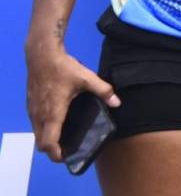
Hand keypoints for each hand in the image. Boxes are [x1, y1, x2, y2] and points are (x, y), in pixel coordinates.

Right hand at [25, 43, 119, 160]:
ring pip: (37, 134)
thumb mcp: (86, 78)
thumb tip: (117, 102)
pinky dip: (44, 129)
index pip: (48, 143)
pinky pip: (35, 124)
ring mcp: (33, 111)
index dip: (56, 154)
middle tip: (69, 149)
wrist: (42, 55)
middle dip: (53, 150)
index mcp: (52, 113)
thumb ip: (103, 90)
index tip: (68, 156)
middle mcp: (39, 116)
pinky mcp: (31, 105)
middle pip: (41, 143)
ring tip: (65, 138)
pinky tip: (58, 122)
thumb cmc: (63, 68)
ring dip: (48, 139)